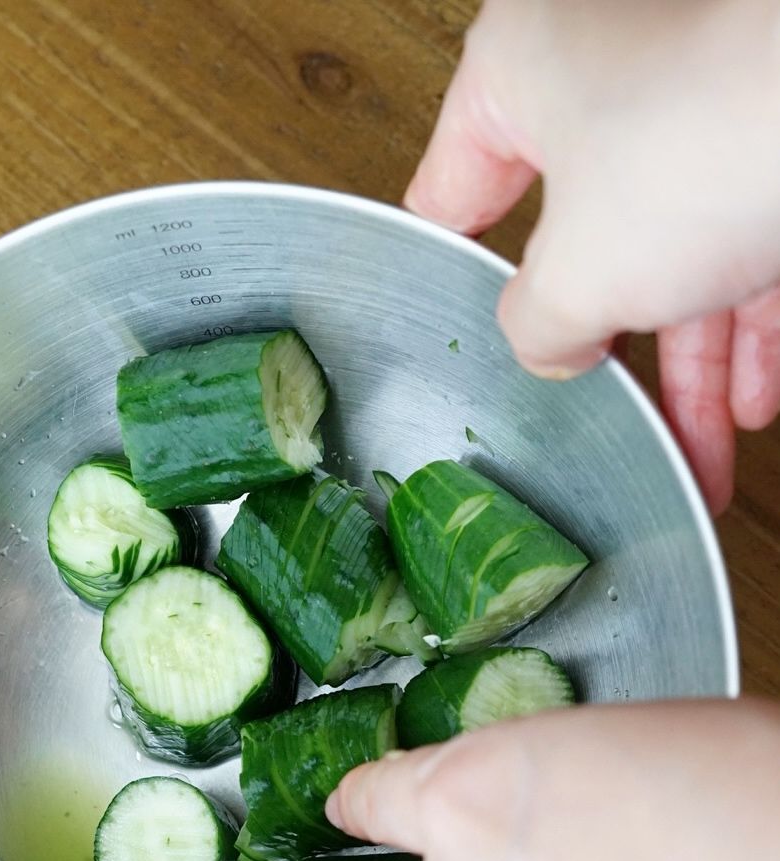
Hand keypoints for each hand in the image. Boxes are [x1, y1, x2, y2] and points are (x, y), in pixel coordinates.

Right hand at [405, 0, 779, 513]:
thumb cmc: (712, 141)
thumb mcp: (575, 277)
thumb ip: (534, 327)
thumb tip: (550, 345)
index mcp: (522, 64)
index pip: (457, 194)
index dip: (461, 285)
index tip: (464, 343)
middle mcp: (609, 63)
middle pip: (585, 242)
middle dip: (610, 356)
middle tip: (599, 418)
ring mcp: (702, 92)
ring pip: (676, 253)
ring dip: (691, 369)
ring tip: (694, 453)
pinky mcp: (773, 130)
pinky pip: (746, 242)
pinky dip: (748, 330)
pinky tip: (748, 406)